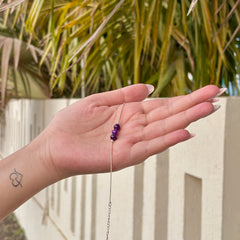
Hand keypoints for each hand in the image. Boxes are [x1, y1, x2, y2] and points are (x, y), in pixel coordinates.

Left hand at [40, 84, 220, 178]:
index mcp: (130, 113)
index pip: (163, 104)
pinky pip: (149, 146)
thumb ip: (124, 94)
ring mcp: (132, 142)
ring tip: (207, 109)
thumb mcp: (99, 101)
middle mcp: (136, 127)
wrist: (55, 144)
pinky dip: (166, 140)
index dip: (184, 97)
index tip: (205, 90)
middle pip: (168, 115)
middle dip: (192, 106)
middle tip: (216, 95)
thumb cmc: (73, 123)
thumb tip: (149, 86)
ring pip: (163, 130)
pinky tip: (183, 131)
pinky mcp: (124, 156)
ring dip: (185, 120)